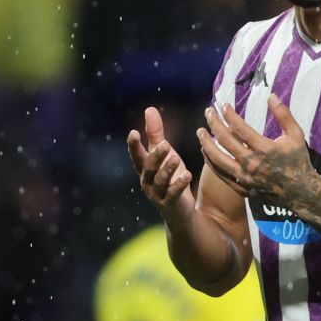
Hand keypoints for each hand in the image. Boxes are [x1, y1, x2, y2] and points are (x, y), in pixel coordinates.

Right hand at [127, 106, 195, 222]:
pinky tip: (187, 175)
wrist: (180, 212)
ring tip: (176, 157)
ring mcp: (158, 194)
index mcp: (145, 169)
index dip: (134, 146)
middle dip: (155, 156)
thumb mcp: (164, 155)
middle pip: (148, 168)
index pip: (137, 156)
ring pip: (160, 181)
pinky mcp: (171, 204)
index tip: (133, 132)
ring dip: (167, 169)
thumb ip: (155, 134)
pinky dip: (179, 185)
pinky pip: (173, 194)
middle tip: (165, 143)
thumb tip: (149, 109)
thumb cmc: (170, 178)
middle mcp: (147, 182)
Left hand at [198, 95, 320, 211]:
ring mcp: (245, 177)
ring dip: (206, 144)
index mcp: (264, 149)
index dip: (229, 115)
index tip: (223, 106)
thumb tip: (271, 96)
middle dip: (214, 124)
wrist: (299, 192)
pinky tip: (206, 152)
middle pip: (225, 141)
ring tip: (200, 132)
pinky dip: (211, 162)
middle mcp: (252, 163)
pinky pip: (221, 174)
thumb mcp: (296, 135)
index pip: (239, 128)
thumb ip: (283, 115)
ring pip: (218, 159)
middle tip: (208, 113)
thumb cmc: (298, 161)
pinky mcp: (242, 188)